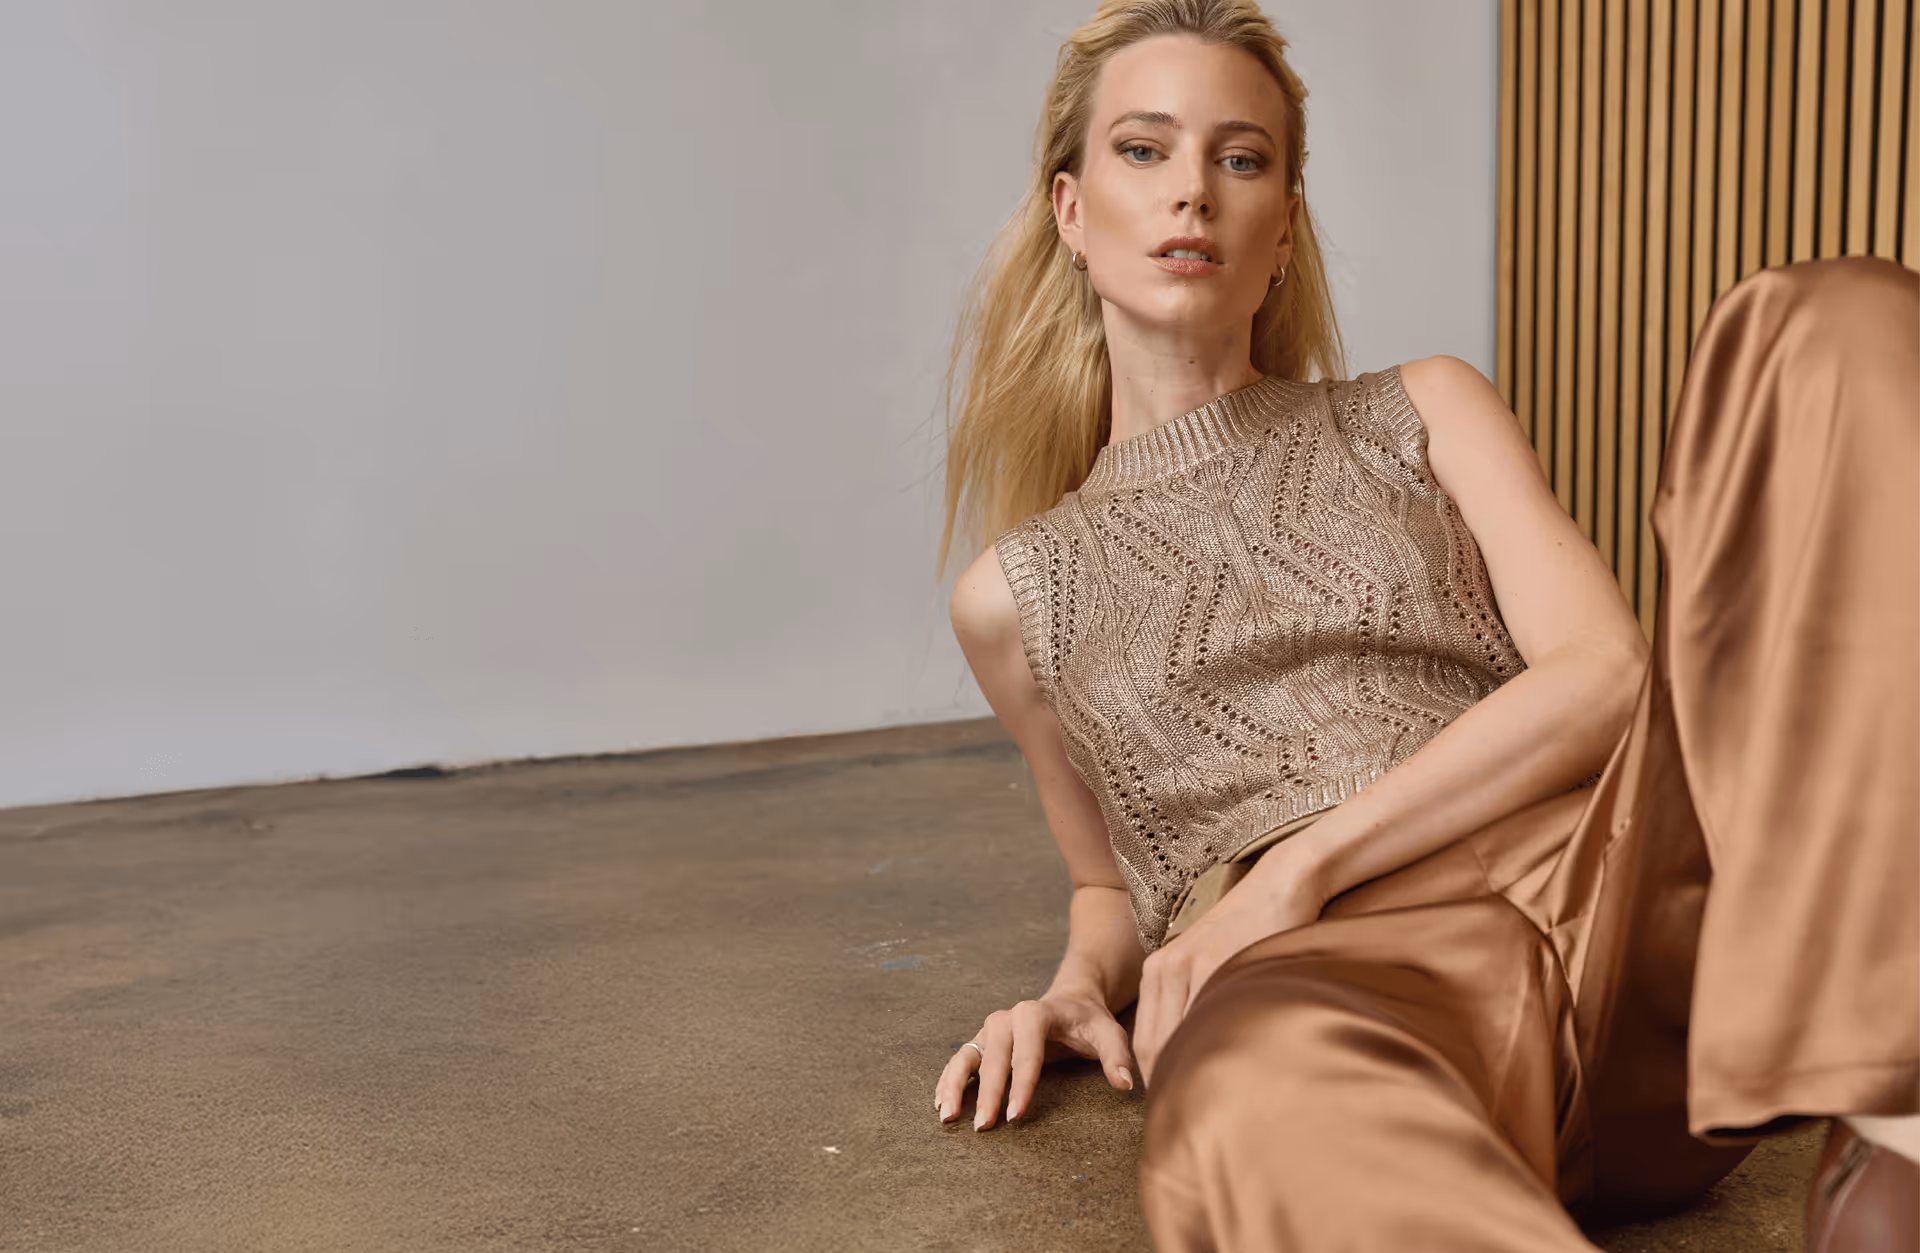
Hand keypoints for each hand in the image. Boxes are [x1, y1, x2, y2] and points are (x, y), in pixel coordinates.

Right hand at [934, 992, 1134, 1129]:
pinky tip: (941, 1104)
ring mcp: (990, 1030)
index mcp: (1036, 1013)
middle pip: (994, 1057)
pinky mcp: (982, 1041)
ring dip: (955, 1085)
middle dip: (988, 1093)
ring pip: (967, 1056)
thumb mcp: (1108, 1032)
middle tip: (985, 1127)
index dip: (1021, 1084)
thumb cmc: (1089, 1021)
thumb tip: (1125, 1085)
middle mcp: (1006, 1018)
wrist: (1070, 1001)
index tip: (1016, 1115)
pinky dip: (949, 1081)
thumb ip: (1117, 1056)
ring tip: (948, 1116)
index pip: (1026, 1051)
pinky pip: (961, 1061)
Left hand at [1132, 861, 1326, 1088]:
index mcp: (1156, 972)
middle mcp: (1165, 969)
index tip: (1174, 1106)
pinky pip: (1210, 1018)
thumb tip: (1195, 1058)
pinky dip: (1217, 1048)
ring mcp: (1191, 967)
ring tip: (1212, 1106)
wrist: (1277, 886)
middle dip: (1169, 1085)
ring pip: (1180, 1037)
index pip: (1145, 1043)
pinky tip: (1232, 1069)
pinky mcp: (1220, 964)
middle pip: (1155, 1047)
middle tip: (1191, 1118)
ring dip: (1191, 1073)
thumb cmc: (1248, 932)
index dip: (1157, 1081)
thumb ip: (1191, 1003)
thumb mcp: (1206, 964)